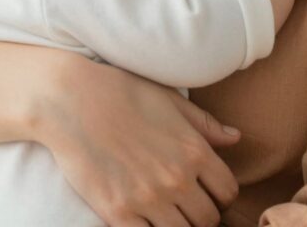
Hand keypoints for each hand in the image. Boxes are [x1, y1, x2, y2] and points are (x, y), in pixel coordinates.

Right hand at [39, 55, 239, 226]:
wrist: (70, 100)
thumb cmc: (121, 92)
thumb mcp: (169, 100)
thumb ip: (204, 124)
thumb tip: (235, 138)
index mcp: (194, 150)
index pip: (227, 192)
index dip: (220, 195)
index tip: (206, 192)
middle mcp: (177, 178)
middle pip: (208, 220)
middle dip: (200, 214)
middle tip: (184, 206)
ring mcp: (148, 199)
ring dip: (177, 226)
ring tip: (163, 213)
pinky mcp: (118, 213)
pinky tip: (141, 219)